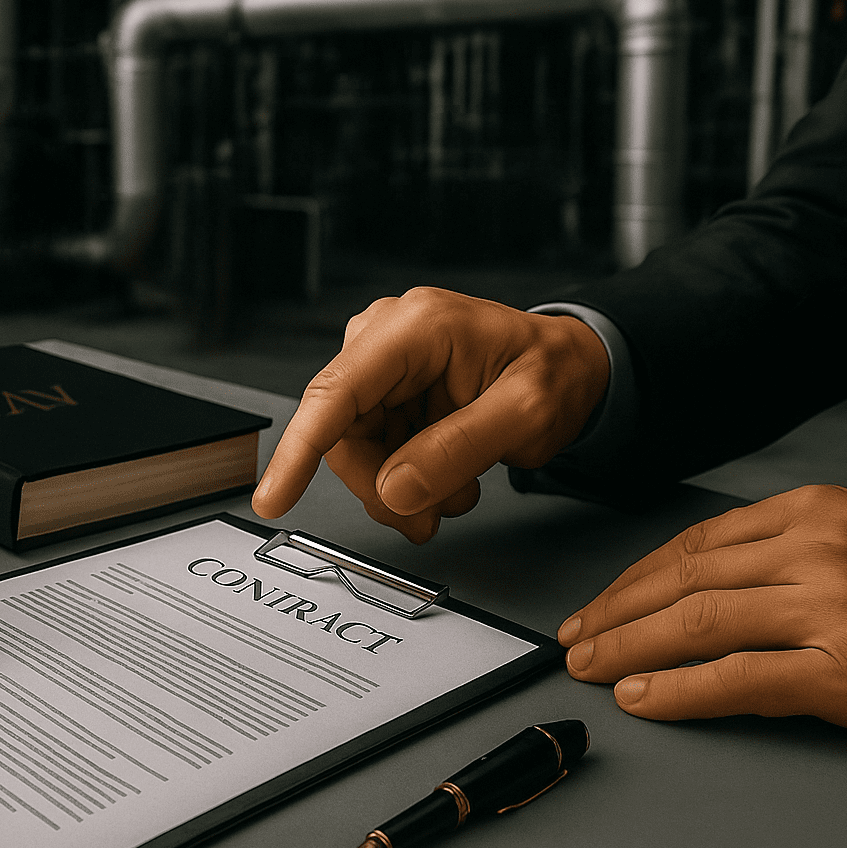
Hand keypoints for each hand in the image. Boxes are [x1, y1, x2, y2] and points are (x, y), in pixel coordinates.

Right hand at [252, 287, 609, 541]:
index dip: (299, 452)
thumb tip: (393, 488)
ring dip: (397, 488)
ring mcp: (382, 363)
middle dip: (381, 487)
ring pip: (355, 449)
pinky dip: (404, 479)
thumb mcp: (525, 414)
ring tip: (453, 496)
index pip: (336, 394)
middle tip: (426, 520)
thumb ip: (456, 451)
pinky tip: (444, 480)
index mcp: (416, 327)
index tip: (275, 500)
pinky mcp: (386, 389)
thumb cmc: (555, 372)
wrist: (571, 366)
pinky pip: (373, 449)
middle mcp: (386, 336)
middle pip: (343, 433)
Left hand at [559, 485, 846, 748]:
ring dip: (627, 649)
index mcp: (818, 511)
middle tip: (574, 640)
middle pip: (684, 580)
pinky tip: (644, 697)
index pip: (696, 543)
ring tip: (589, 668)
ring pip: (698, 624)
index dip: (634, 579)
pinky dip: (679, 690)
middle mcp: (820, 550)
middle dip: (615, 614)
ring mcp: (835, 609)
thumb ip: (790, 553)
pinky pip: (741, 680)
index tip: (600, 603)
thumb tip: (704, 589)